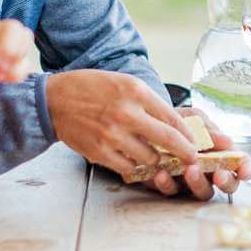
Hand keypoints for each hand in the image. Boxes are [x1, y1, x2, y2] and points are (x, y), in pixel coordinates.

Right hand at [45, 69, 199, 182]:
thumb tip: (173, 124)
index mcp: (136, 92)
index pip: (172, 118)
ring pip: (149, 158)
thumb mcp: (124, 83)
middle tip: (191, 159)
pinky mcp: (100, 152)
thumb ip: (148, 102)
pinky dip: (134, 166)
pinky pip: (128, 167)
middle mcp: (126, 113)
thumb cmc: (92, 89)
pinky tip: (133, 159)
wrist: (55, 100)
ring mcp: (113, 135)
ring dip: (155, 160)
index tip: (195, 144)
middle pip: (167, 140)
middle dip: (184, 153)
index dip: (188, 135)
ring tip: (153, 156)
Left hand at [142, 108, 250, 199]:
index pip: (241, 164)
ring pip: (202, 192)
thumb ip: (210, 131)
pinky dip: (167, 183)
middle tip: (218, 174)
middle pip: (227, 184)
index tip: (244, 172)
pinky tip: (161, 173)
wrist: (147, 124)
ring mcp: (191, 181)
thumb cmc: (178, 122)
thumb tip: (227, 142)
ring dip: (198, 183)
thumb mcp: (195, 119)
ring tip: (189, 170)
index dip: (247, 170)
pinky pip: (172, 191)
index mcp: (221, 153)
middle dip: (225, 181)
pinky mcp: (169, 186)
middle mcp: (210, 171)